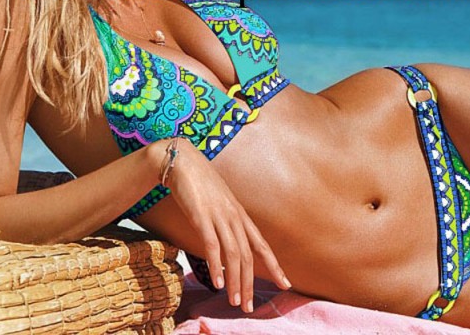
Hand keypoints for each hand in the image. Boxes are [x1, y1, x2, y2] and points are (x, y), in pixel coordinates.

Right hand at [160, 137, 291, 312]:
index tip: (286, 284)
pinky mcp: (202, 216)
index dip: (275, 265)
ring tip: (236, 302)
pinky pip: (213, 245)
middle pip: (249, 255)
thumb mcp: (219, 202)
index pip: (262, 244)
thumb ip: (226, 220)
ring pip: (234, 254)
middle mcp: (234, 216)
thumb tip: (228, 240)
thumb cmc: (199, 183)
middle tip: (250, 307)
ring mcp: (219, 216)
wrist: (183, 162)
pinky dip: (217, 266)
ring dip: (236, 281)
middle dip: (251, 283)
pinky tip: (218, 282)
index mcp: (240, 214)